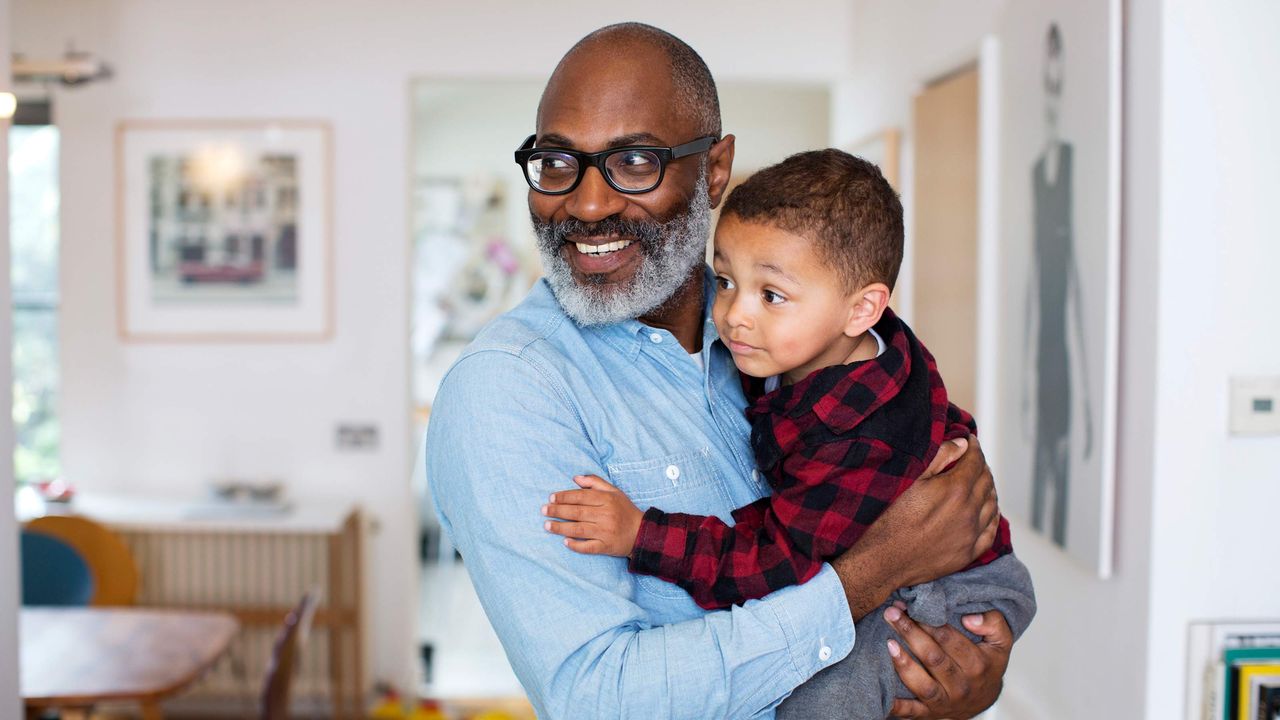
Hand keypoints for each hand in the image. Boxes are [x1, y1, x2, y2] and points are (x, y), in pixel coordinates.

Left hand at [542, 475, 643, 556]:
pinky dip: (576, 545)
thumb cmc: (625, 510)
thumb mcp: (614, 492)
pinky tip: (565, 542)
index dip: (565, 496)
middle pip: (577, 512)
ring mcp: (606, 532)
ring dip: (561, 528)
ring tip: (547, 525)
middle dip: (558, 511)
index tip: (551, 497)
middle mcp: (606, 515)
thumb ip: (595, 482)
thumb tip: (575, 478)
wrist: (642, 532)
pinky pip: (588, 547)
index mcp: (607, 500)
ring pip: (579, 529)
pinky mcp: (606, 546)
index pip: (581, 497)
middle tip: (543, 510)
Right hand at [830, 437, 999, 619]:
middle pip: (987, 481)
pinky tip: (987, 511)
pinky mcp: (968, 553)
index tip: (970, 442)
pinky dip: (992, 516)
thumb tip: (963, 443)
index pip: (975, 461)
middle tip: (972, 460)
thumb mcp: (910, 480)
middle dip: (981, 466)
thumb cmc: (890, 519)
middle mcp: (969, 511)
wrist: (883, 561)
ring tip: (979, 482)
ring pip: (993, 504)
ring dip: (988, 489)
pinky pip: (991, 531)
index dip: (974, 448)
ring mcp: (971, 534)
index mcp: (955, 489)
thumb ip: (940, 458)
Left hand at [884, 604, 1012, 718]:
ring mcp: (945, 701)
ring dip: (904, 664)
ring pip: (923, 684)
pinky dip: (896, 706)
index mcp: (977, 665)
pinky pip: (912, 712)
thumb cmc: (986, 663)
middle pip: (933, 658)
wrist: (983, 699)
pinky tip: (882, 693)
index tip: (911, 605)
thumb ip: (994, 622)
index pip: (949, 640)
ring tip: (889, 643)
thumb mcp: (1000, 641)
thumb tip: (969, 618)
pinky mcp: (929, 713)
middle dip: (910, 633)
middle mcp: (961, 685)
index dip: (928, 621)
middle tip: (891, 613)